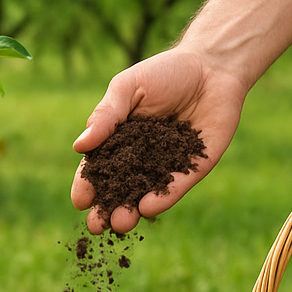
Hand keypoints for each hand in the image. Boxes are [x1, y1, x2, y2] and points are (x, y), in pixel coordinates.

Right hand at [71, 46, 248, 232]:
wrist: (213, 65)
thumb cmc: (164, 73)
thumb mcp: (127, 88)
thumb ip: (105, 116)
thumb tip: (79, 146)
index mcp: (118, 141)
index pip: (98, 168)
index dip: (87, 185)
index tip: (80, 201)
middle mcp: (141, 158)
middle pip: (119, 189)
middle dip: (107, 209)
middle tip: (97, 226)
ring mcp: (168, 165)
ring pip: (146, 194)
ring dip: (132, 210)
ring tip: (121, 223)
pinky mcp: (195, 167)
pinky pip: (176, 185)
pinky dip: (163, 197)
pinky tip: (148, 207)